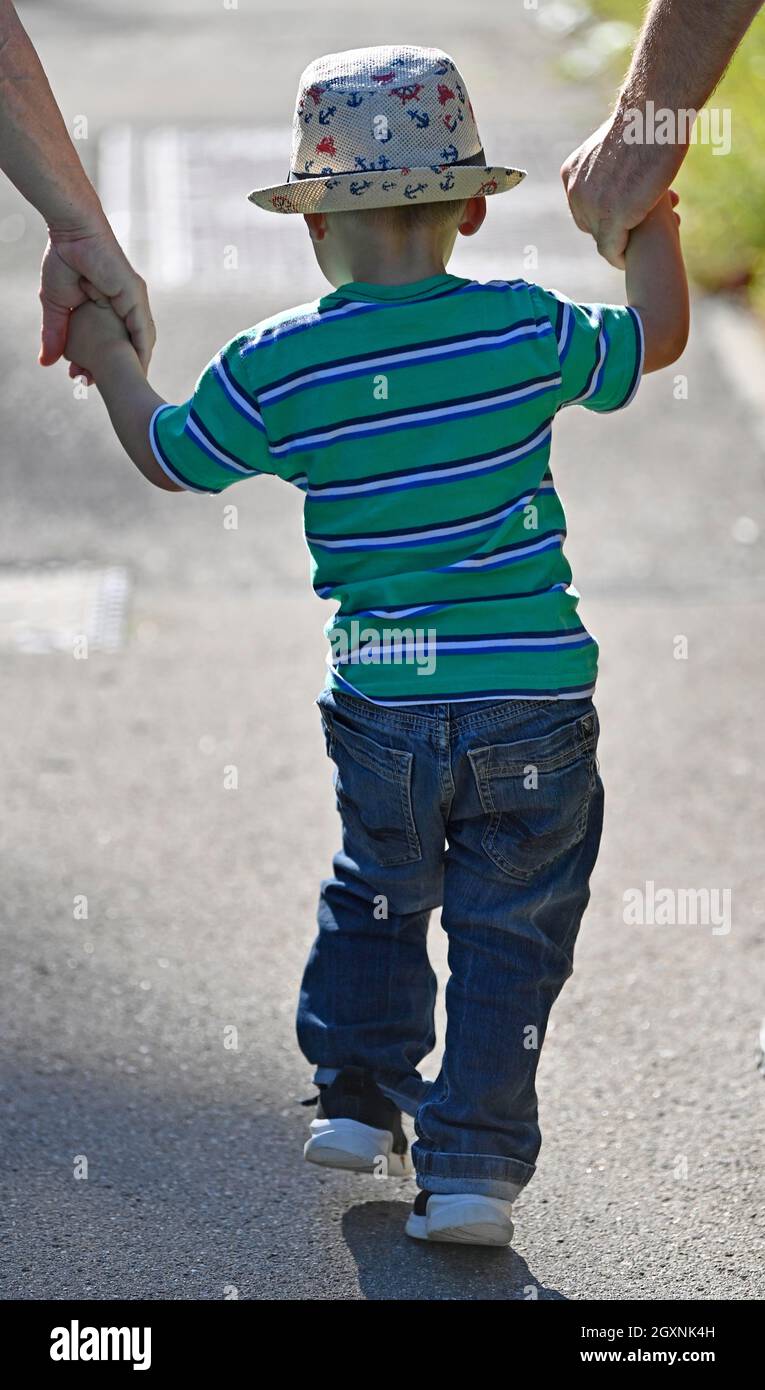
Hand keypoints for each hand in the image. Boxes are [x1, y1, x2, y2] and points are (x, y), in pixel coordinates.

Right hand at [39, 220, 154, 377]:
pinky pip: (143, 327)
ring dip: (134, 364)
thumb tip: (46, 363)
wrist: (70, 230)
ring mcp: (133, 299)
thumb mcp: (57, 306)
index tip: (85, 380)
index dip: (101, 364)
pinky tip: (140, 366)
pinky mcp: (134, 293)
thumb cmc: (64, 259)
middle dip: (118, 370)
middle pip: (128, 345)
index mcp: (110, 307)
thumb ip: (55, 334)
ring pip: (141, 340)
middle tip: (101, 387)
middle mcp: (126, 304)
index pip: (111, 342)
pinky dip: (143, 348)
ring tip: (129, 386)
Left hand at [561, 115, 684, 268]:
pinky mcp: (611, 218)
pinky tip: (628, 259)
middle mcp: (575, 191)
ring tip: (640, 241)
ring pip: (600, 238)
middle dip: (611, 229)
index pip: (583, 207)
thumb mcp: (614, 147)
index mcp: (571, 173)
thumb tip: (618, 173)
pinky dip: (618, 257)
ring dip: (620, 242)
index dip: (603, 215)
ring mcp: (591, 206)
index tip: (624, 219)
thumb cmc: (644, 123)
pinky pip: (610, 249)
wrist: (654, 115)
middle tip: (635, 229)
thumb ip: (609, 166)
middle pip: (590, 224)